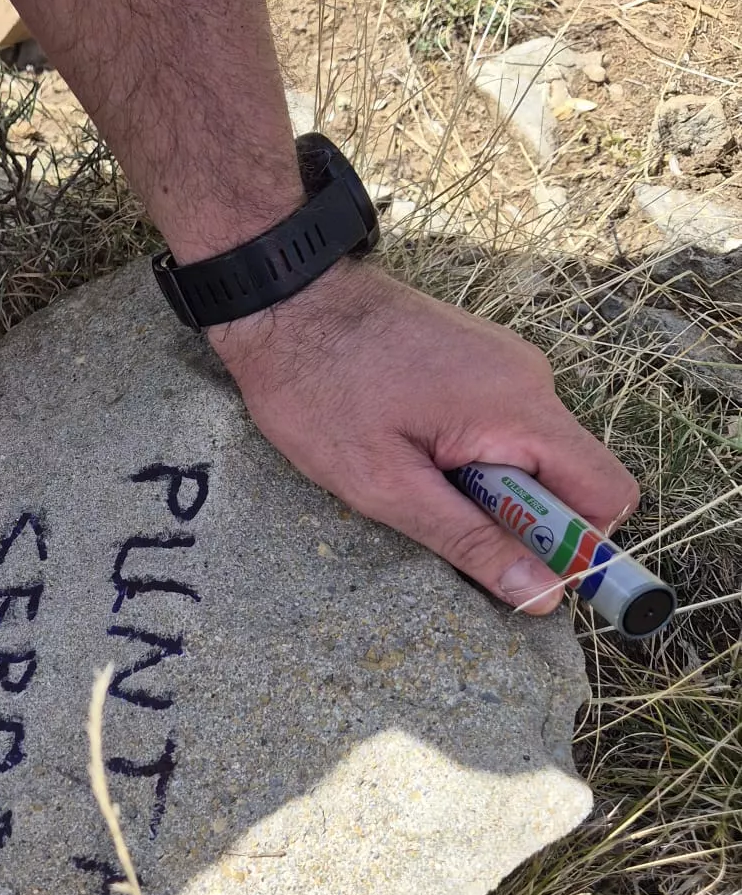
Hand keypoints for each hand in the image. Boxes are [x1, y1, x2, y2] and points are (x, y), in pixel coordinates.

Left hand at [213, 261, 638, 613]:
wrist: (285, 300)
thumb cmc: (320, 390)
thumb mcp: (387, 486)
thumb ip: (470, 540)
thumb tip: (543, 593)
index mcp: (519, 409)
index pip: (607, 492)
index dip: (580, 543)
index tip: (524, 570)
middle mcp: (529, 379)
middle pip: (569, 477)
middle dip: (519, 516)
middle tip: (439, 514)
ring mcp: (506, 363)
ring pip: (531, 454)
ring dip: (487, 484)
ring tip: (412, 472)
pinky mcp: (480, 359)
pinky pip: (503, 424)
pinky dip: (471, 451)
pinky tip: (410, 443)